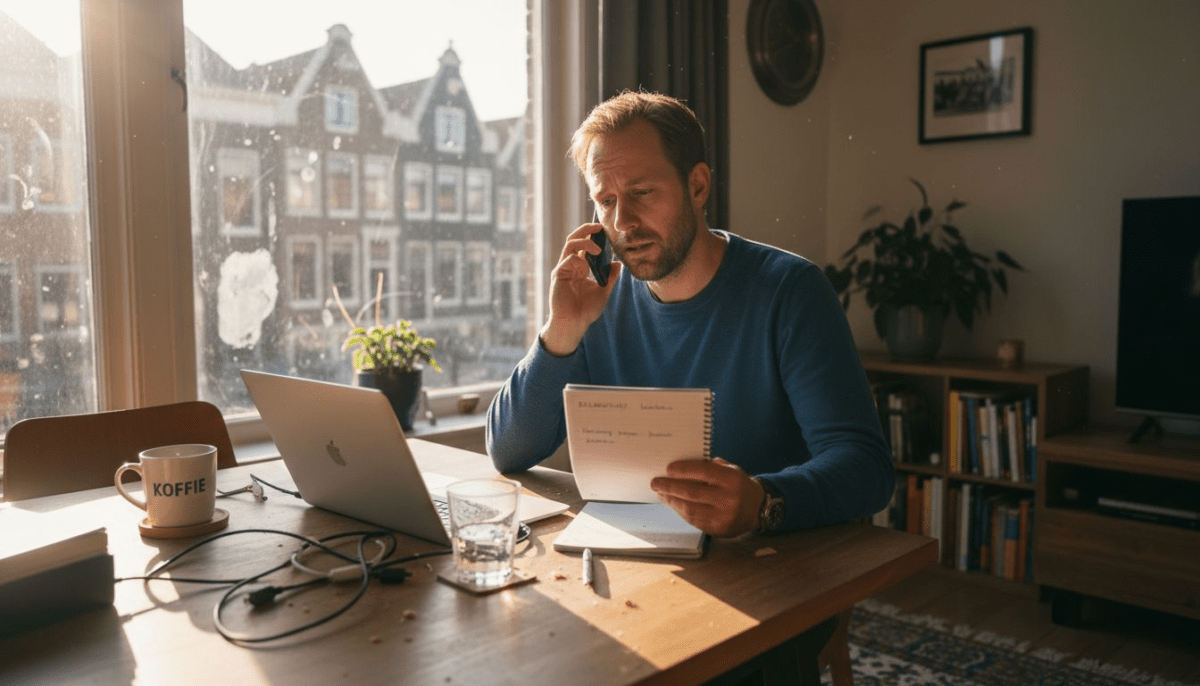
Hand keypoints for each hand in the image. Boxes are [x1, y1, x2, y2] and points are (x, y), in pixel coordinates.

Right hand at [540, 223, 621, 355]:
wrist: (573, 324)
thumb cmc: (585, 310)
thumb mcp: (603, 291)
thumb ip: (610, 277)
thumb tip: (618, 263)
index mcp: (579, 267)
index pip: (584, 245)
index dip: (593, 235)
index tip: (605, 231)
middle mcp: (570, 265)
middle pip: (574, 239)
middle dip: (586, 229)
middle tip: (599, 226)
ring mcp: (563, 269)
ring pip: (570, 245)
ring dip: (585, 242)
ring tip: (598, 249)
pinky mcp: (558, 275)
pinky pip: (567, 260)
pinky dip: (578, 261)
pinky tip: (586, 270)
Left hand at [650, 458, 762, 536]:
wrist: (758, 509)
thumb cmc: (739, 485)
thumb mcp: (731, 470)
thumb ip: (709, 467)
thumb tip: (681, 468)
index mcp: (733, 480)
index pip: (703, 472)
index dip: (683, 470)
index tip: (668, 469)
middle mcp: (729, 499)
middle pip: (692, 492)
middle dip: (670, 487)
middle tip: (656, 483)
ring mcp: (724, 517)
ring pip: (690, 509)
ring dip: (672, 501)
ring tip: (662, 494)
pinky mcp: (718, 530)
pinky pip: (694, 520)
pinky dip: (681, 511)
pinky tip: (674, 504)